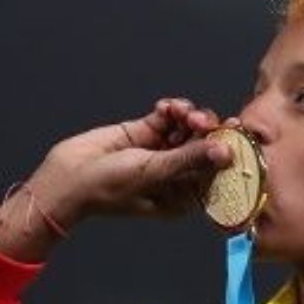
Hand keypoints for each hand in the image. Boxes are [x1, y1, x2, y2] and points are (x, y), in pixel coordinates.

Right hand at [31, 96, 233, 224]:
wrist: (68, 175)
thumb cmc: (108, 187)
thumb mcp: (154, 173)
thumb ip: (190, 159)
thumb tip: (226, 151)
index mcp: (182, 195)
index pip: (214, 172)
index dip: (226, 151)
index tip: (235, 131)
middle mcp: (174, 174)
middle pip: (204, 145)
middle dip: (204, 129)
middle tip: (199, 119)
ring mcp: (160, 151)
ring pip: (187, 127)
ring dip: (187, 115)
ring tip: (178, 111)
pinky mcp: (145, 132)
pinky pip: (168, 117)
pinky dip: (170, 109)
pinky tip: (164, 107)